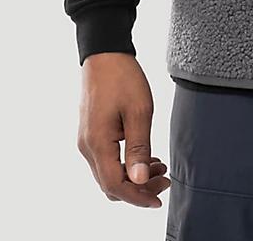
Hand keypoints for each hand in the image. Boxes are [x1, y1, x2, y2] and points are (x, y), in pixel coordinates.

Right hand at [77, 52, 171, 207]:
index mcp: (97, 143)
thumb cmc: (123, 78)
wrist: (105, 53)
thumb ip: (139, 148)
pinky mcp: (91, 133)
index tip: (159, 198)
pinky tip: (146, 157)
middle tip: (165, 180)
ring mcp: (87, 141)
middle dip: (138, 188)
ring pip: (109, 174)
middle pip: (110, 184)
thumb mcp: (139, 111)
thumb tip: (138, 181)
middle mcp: (87, 147)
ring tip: (160, 168)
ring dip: (133, 177)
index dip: (138, 197)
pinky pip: (107, 160)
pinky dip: (126, 165)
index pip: (115, 185)